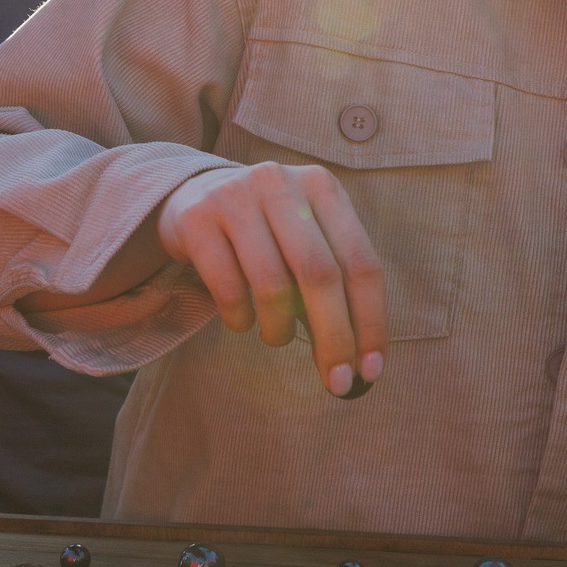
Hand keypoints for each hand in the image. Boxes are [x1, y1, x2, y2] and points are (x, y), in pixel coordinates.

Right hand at [155, 162, 387, 397]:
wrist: (195, 196)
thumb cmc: (267, 231)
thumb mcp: (306, 240)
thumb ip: (334, 288)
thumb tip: (358, 363)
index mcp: (323, 187)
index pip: (362, 263)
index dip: (371, 322)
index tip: (371, 370)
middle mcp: (282, 183)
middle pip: (320, 275)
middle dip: (334, 338)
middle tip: (337, 382)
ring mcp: (236, 196)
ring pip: (272, 284)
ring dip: (280, 330)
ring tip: (276, 338)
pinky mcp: (196, 218)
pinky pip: (228, 288)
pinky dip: (241, 319)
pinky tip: (242, 320)